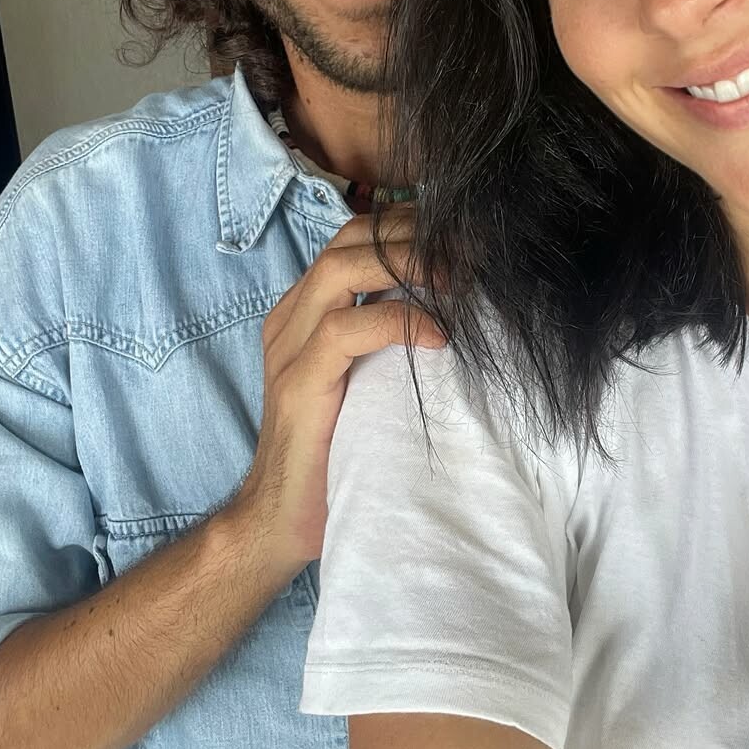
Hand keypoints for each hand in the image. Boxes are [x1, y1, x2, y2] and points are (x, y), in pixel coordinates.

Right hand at [224, 208, 444, 584]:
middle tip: (468, 253)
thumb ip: (388, 340)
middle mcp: (290, 318)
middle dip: (413, 235)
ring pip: (342, 269)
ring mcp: (289, 347)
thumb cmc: (334, 452)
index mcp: (304, 311)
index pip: (352, 239)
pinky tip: (440, 335)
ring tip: (456, 280)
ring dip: (407, 265)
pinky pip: (346, 329)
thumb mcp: (367, 380)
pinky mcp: (299, 382)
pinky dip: (399, 322)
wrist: (280, 521)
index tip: (461, 238)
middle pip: (348, 240)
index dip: (407, 228)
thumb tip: (457, 306)